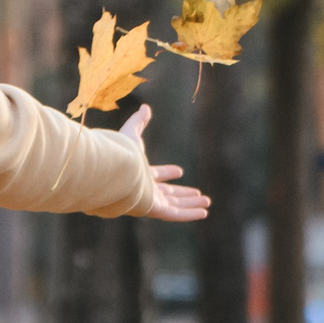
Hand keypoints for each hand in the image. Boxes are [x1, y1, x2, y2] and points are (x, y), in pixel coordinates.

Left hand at [118, 104, 210, 222]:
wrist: (116, 170)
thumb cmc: (122, 153)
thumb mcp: (132, 133)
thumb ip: (138, 122)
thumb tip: (145, 107)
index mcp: (139, 174)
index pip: (155, 176)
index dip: (166, 173)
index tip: (179, 171)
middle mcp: (144, 189)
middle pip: (167, 193)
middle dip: (183, 194)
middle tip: (198, 194)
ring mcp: (150, 201)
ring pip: (175, 205)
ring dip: (191, 204)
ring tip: (206, 202)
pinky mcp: (155, 209)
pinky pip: (176, 215)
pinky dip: (190, 214)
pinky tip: (204, 213)